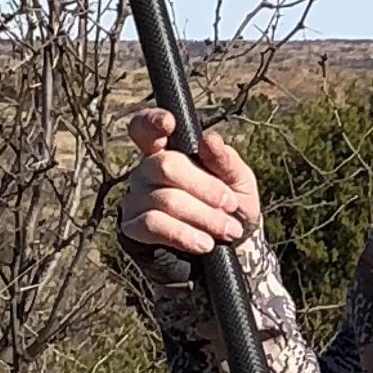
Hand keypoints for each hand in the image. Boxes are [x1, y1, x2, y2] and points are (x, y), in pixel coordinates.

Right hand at [119, 104, 262, 259]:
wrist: (230, 250)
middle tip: (230, 205)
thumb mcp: (239, 181)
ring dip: (204, 217)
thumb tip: (208, 139)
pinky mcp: (133, 228)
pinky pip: (154, 225)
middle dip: (205, 187)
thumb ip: (225, 161)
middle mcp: (145, 171)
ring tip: (229, 230)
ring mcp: (136, 199)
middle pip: (165, 165)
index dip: (151, 122)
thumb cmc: (231, 207)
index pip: (145, 128)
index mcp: (167, 151)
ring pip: (165, 199)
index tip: (170, 124)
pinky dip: (184, 234)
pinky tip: (205, 244)